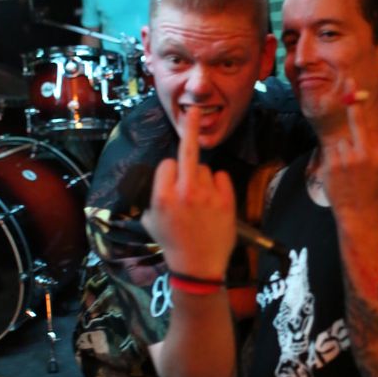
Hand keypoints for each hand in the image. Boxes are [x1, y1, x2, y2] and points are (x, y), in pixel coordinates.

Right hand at [141, 106, 235, 276]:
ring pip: (206, 170)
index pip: (167, 163)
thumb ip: (154, 196)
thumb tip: (161, 178)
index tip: (171, 178)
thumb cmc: (172, 244)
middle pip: (187, 151)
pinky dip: (219, 186)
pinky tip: (213, 203)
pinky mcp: (227, 201)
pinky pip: (222, 178)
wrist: (198, 267)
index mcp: (163, 196)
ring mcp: (208, 196)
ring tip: (201, 205)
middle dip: (189, 127)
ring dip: (203, 181)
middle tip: (193, 109)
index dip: (169, 172)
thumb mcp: (151, 221)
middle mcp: (185, 192)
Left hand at [320, 79, 377, 222]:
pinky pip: (333, 153)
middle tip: (347, 79)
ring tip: (349, 170)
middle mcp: (363, 152)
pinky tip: (342, 175)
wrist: (359, 215)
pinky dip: (336, 159)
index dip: (360, 105)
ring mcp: (346, 159)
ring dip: (344, 149)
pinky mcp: (332, 166)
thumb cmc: (377, 195)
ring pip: (342, 141)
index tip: (355, 88)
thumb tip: (377, 139)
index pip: (369, 123)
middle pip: (356, 120)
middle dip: (352, 100)